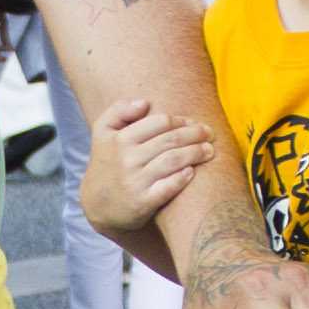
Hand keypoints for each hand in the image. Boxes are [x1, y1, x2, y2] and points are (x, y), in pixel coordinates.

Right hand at [80, 96, 214, 243]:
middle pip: (170, 140)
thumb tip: (144, 103)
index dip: (181, 121)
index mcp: (119, 139)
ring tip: (209, 150)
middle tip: (209, 134)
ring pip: (173, 160)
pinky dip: (182, 177)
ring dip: (195, 153)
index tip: (193, 123)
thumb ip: (118, 111)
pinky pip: (168, 187)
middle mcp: (126, 159)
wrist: (98, 205)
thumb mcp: (103, 133)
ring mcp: (134, 182)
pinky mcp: (142, 203)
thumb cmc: (108, 163)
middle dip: (194, 135)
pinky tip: (192, 171)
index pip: (160, 122)